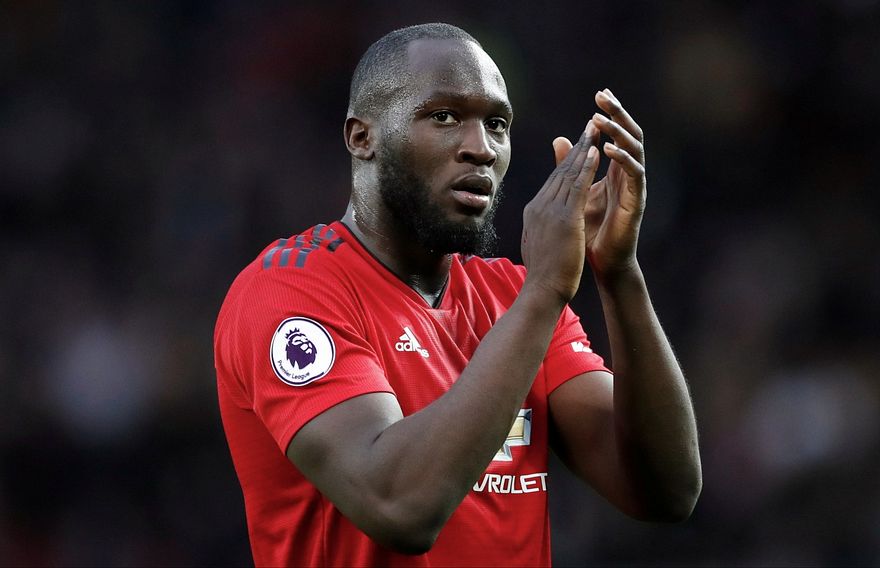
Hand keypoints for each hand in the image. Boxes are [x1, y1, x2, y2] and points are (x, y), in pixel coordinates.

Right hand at [521, 123, 599, 302]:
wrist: (541, 291)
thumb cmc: (544, 276)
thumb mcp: (540, 245)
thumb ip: (542, 230)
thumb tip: (541, 227)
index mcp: (535, 212)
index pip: (553, 181)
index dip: (567, 161)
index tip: (578, 145)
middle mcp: (540, 206)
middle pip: (560, 170)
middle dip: (576, 147)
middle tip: (589, 125)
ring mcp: (550, 210)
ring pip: (569, 173)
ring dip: (584, 149)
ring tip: (595, 129)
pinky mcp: (564, 218)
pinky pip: (577, 186)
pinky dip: (587, 166)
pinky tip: (596, 151)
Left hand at [554, 89, 645, 279]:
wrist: (602, 262)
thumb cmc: (590, 230)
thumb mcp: (576, 192)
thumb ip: (571, 166)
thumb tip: (559, 140)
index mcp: (617, 170)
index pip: (617, 134)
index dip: (610, 114)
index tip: (599, 94)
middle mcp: (629, 174)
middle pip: (629, 135)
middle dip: (617, 114)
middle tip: (603, 96)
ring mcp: (635, 186)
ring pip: (634, 149)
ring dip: (618, 132)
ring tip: (601, 119)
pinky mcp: (636, 201)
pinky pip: (634, 174)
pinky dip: (621, 159)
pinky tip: (608, 148)